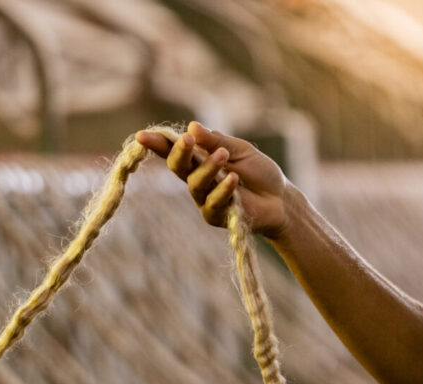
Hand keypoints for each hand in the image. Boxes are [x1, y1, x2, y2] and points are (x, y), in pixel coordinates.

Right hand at [136, 121, 292, 239]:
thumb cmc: (259, 172)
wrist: (280, 199)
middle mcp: (196, 179)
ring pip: (195, 183)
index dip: (158, 143)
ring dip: (207, 168)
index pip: (174, 150)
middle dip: (179, 152)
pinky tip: (234, 180)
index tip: (142, 136)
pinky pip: (213, 202)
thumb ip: (216, 141)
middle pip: (177, 166)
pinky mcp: (214, 216)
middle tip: (188, 141)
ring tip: (224, 156)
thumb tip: (191, 127)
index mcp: (199, 160)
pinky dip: (223, 189)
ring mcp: (203, 199)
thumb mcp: (240, 149)